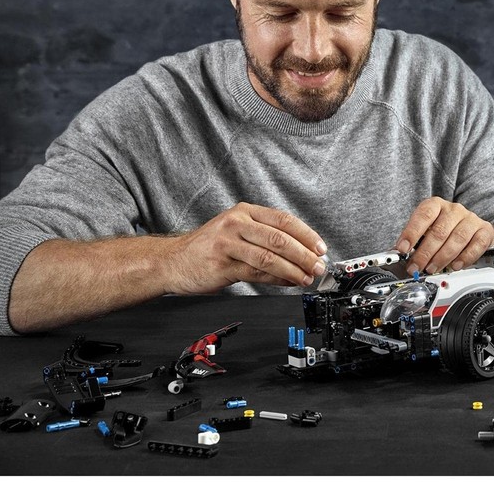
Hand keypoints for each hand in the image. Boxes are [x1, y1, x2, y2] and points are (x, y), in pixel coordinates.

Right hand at [163, 202, 327, 292]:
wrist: (172, 261)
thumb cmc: (209, 247)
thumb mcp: (236, 229)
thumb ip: (265, 235)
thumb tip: (302, 250)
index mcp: (244, 211)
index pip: (284, 220)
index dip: (307, 235)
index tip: (321, 248)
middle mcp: (236, 223)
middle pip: (279, 239)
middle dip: (304, 255)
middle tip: (318, 266)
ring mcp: (228, 244)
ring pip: (269, 257)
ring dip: (293, 270)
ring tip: (307, 278)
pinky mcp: (222, 265)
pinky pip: (256, 273)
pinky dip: (277, 280)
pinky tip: (288, 282)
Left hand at [394, 198, 493, 274]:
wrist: (473, 229)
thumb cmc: (446, 230)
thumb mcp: (427, 230)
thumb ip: (414, 241)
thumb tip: (396, 254)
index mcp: (436, 205)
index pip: (423, 215)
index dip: (412, 232)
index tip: (402, 249)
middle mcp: (454, 209)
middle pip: (439, 231)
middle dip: (425, 253)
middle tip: (416, 267)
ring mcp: (470, 219)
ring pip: (457, 238)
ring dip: (443, 257)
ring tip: (433, 269)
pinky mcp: (484, 230)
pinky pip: (476, 244)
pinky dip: (465, 257)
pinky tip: (455, 265)